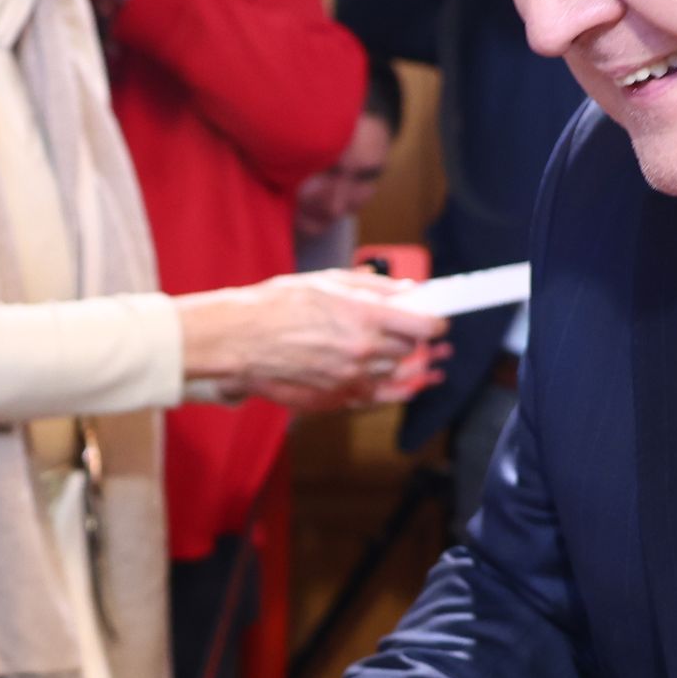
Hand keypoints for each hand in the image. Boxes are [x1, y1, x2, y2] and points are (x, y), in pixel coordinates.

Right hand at [176, 271, 442, 411]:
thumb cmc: (277, 305)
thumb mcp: (328, 282)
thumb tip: (407, 290)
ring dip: (392, 360)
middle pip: (411, 349)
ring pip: (392, 372)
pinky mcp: (336, 395)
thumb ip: (374, 288)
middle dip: (411, 338)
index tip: (436, 319)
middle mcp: (362, 350)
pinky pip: (373, 394)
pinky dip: (382, 385)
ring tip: (379, 346)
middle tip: (405, 329)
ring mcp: (350, 377)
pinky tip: (385, 376)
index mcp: (364, 317)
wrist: (240, 340)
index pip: (424, 325)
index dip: (436, 321)